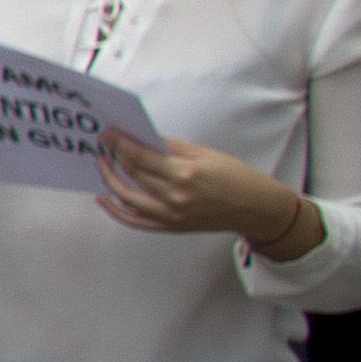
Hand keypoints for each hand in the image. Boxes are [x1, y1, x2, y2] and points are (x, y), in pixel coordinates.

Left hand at [92, 130, 310, 250]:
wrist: (257, 209)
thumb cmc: (237, 178)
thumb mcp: (206, 154)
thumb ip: (171, 147)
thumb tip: (143, 137)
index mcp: (185, 174)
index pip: (141, 156)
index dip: (120, 143)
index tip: (107, 133)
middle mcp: (175, 197)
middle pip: (133, 174)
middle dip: (114, 156)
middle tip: (104, 143)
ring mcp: (171, 215)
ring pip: (128, 198)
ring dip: (110, 180)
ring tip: (103, 165)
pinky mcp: (171, 227)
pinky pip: (136, 221)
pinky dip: (117, 211)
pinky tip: (105, 198)